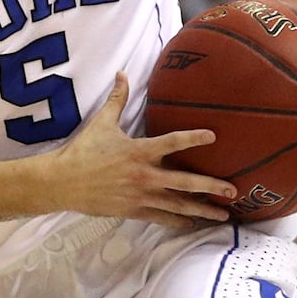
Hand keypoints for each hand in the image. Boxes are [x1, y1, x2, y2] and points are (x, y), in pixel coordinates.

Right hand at [50, 73, 235, 226]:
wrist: (64, 181)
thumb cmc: (83, 150)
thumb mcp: (101, 122)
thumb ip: (117, 99)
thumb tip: (123, 73)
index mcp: (139, 151)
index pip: (172, 142)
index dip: (193, 138)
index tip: (213, 136)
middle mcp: (145, 175)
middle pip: (184, 182)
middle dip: (210, 186)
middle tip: (232, 190)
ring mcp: (141, 195)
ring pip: (178, 205)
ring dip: (202, 210)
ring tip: (223, 215)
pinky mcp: (133, 210)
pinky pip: (161, 217)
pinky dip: (178, 221)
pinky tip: (192, 224)